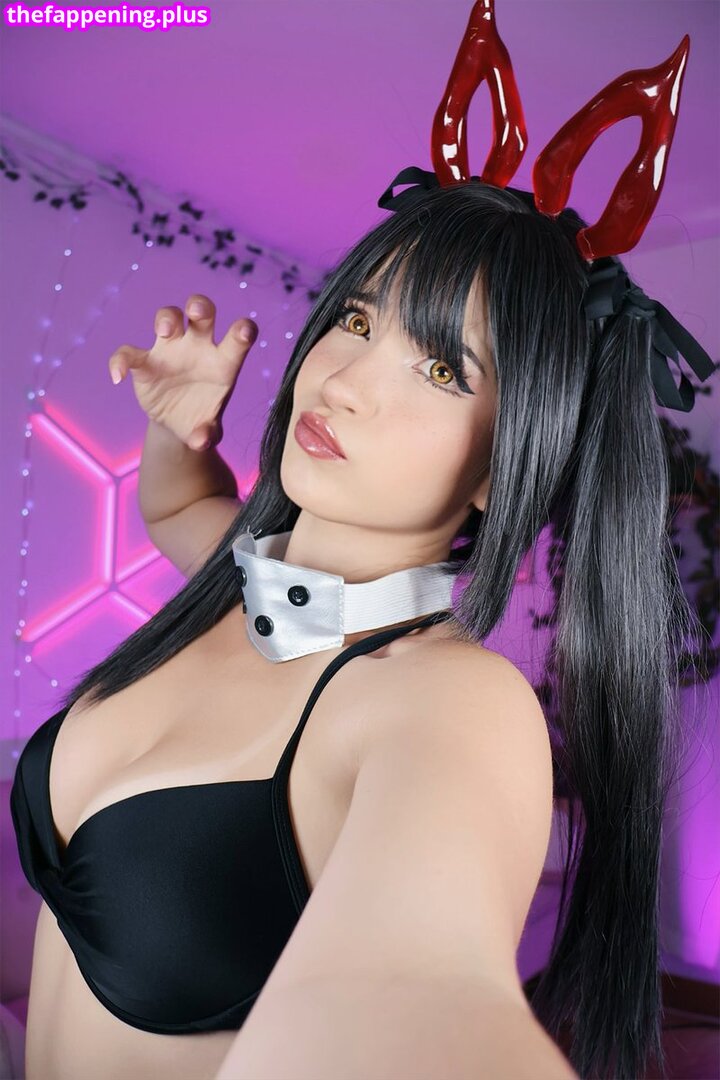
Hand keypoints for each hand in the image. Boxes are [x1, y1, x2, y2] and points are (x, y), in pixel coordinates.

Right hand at [108, 295, 257, 450]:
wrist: (179, 424)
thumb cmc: (202, 419)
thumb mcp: (208, 432)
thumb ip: (208, 434)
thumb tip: (201, 439)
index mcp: (223, 362)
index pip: (238, 338)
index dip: (243, 330)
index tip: (245, 330)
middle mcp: (198, 347)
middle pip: (201, 313)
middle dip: (199, 306)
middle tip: (197, 311)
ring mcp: (170, 350)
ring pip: (169, 317)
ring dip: (166, 318)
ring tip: (164, 331)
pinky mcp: (144, 362)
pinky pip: (128, 353)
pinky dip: (120, 361)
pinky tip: (118, 378)